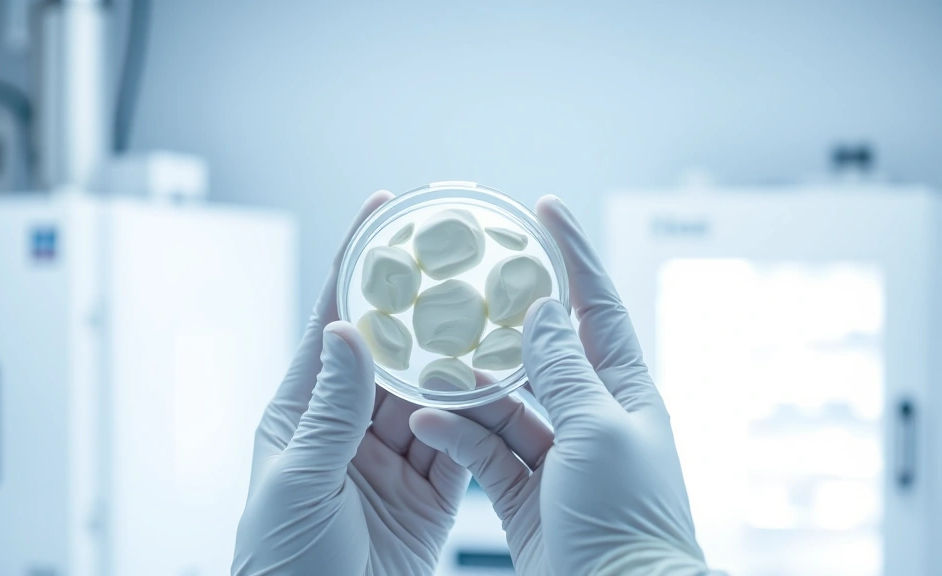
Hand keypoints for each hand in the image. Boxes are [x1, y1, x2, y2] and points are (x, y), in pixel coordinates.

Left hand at [232, 191, 552, 574]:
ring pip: (436, 392)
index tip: (381, 211)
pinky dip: (484, 415)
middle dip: (424, 304)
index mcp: (302, 412)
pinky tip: (504, 384)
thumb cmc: (282, 564)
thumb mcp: (299, 479)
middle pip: (393, 350)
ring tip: (495, 311)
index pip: (331, 322)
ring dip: (462, 357)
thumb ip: (332, 408)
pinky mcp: (432, 493)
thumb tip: (346, 328)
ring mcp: (393, 457)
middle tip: (458, 256)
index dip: (355, 263)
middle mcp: (349, 426)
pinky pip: (464, 442)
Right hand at [410, 196, 712, 575]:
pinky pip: (485, 450)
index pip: (599, 307)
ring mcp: (557, 456)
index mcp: (625, 393)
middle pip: (544, 351)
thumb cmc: (626, 519)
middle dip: (507, 320)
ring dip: (469, 386)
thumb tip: (545, 311)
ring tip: (430, 360)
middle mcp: (592, 418)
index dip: (575, 254)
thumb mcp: (596, 430)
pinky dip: (458, 434)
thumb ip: (564, 369)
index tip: (546, 210)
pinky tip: (429, 420)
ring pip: (505, 403)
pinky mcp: (524, 492)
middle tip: (469, 285)